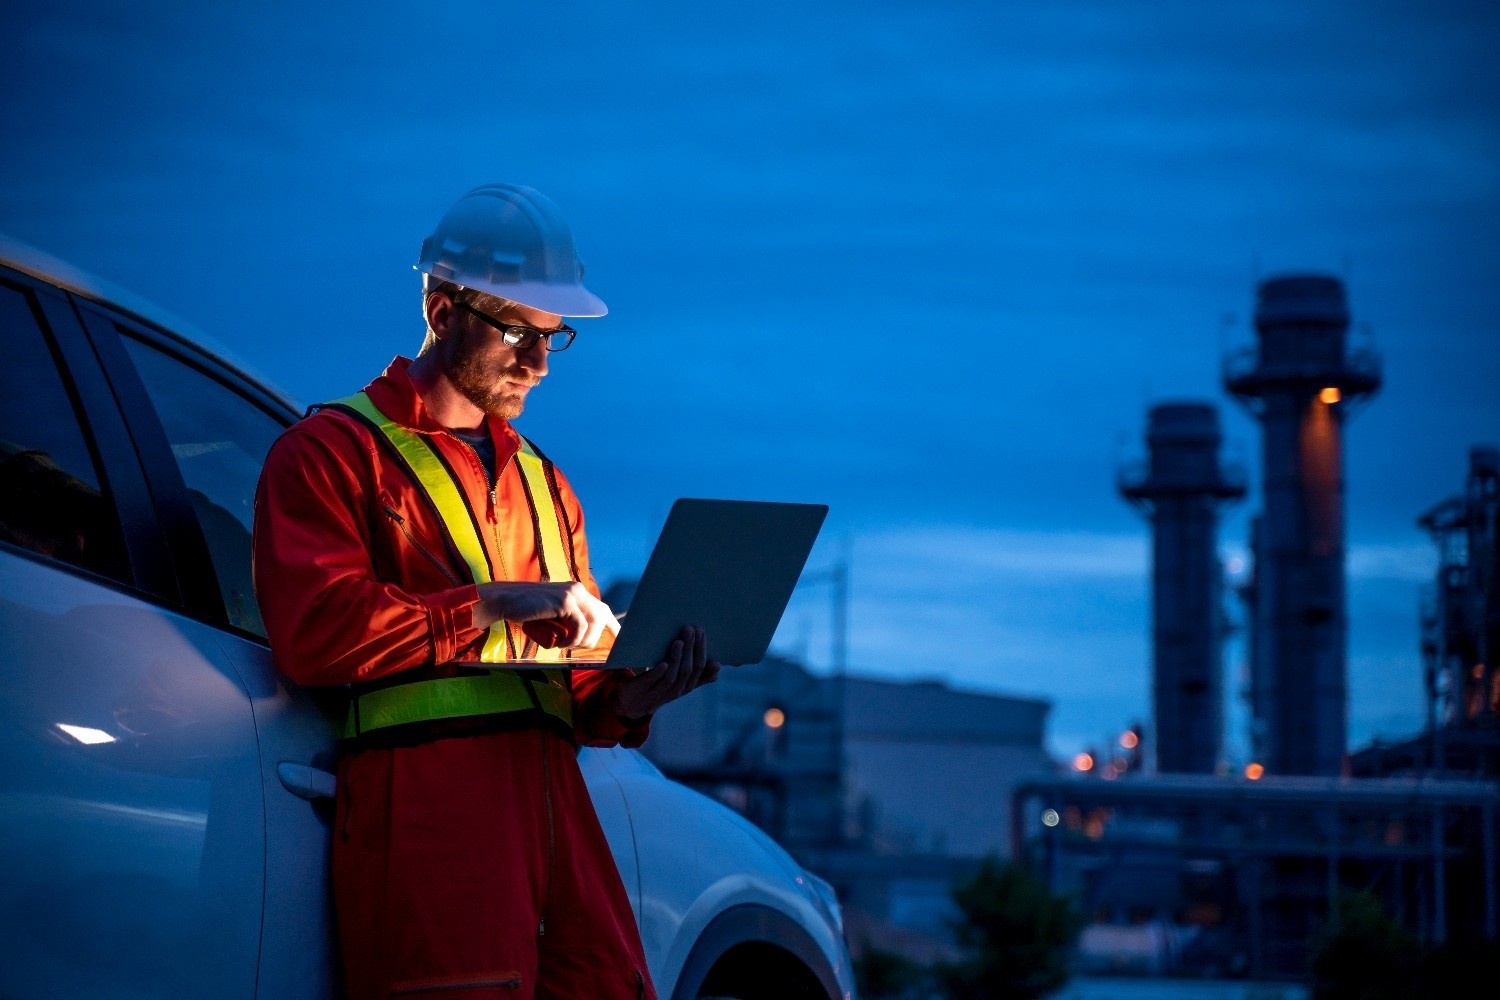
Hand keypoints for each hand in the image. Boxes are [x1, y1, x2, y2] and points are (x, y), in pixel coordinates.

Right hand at [472, 580, 618, 649]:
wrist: (505, 601)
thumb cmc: (526, 611)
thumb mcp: (552, 615)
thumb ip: (567, 619)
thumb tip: (582, 636)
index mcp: (577, 591)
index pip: (602, 609)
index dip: (613, 626)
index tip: (620, 641)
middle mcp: (578, 590)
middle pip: (602, 616)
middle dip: (597, 637)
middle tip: (580, 649)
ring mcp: (572, 594)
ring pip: (593, 623)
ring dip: (581, 641)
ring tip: (563, 645)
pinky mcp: (565, 601)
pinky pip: (579, 627)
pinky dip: (572, 639)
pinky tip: (559, 643)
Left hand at [616, 626, 720, 720]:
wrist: (631, 704)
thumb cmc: (658, 688)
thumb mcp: (679, 683)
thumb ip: (697, 676)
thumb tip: (718, 666)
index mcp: (685, 687)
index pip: (698, 669)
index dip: (701, 650)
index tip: (701, 632)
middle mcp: (674, 692)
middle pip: (687, 671)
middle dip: (691, 649)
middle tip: (691, 629)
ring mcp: (658, 694)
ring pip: (672, 677)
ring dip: (677, 658)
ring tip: (679, 641)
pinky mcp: (641, 692)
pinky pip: (652, 683)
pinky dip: (659, 673)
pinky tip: (663, 662)